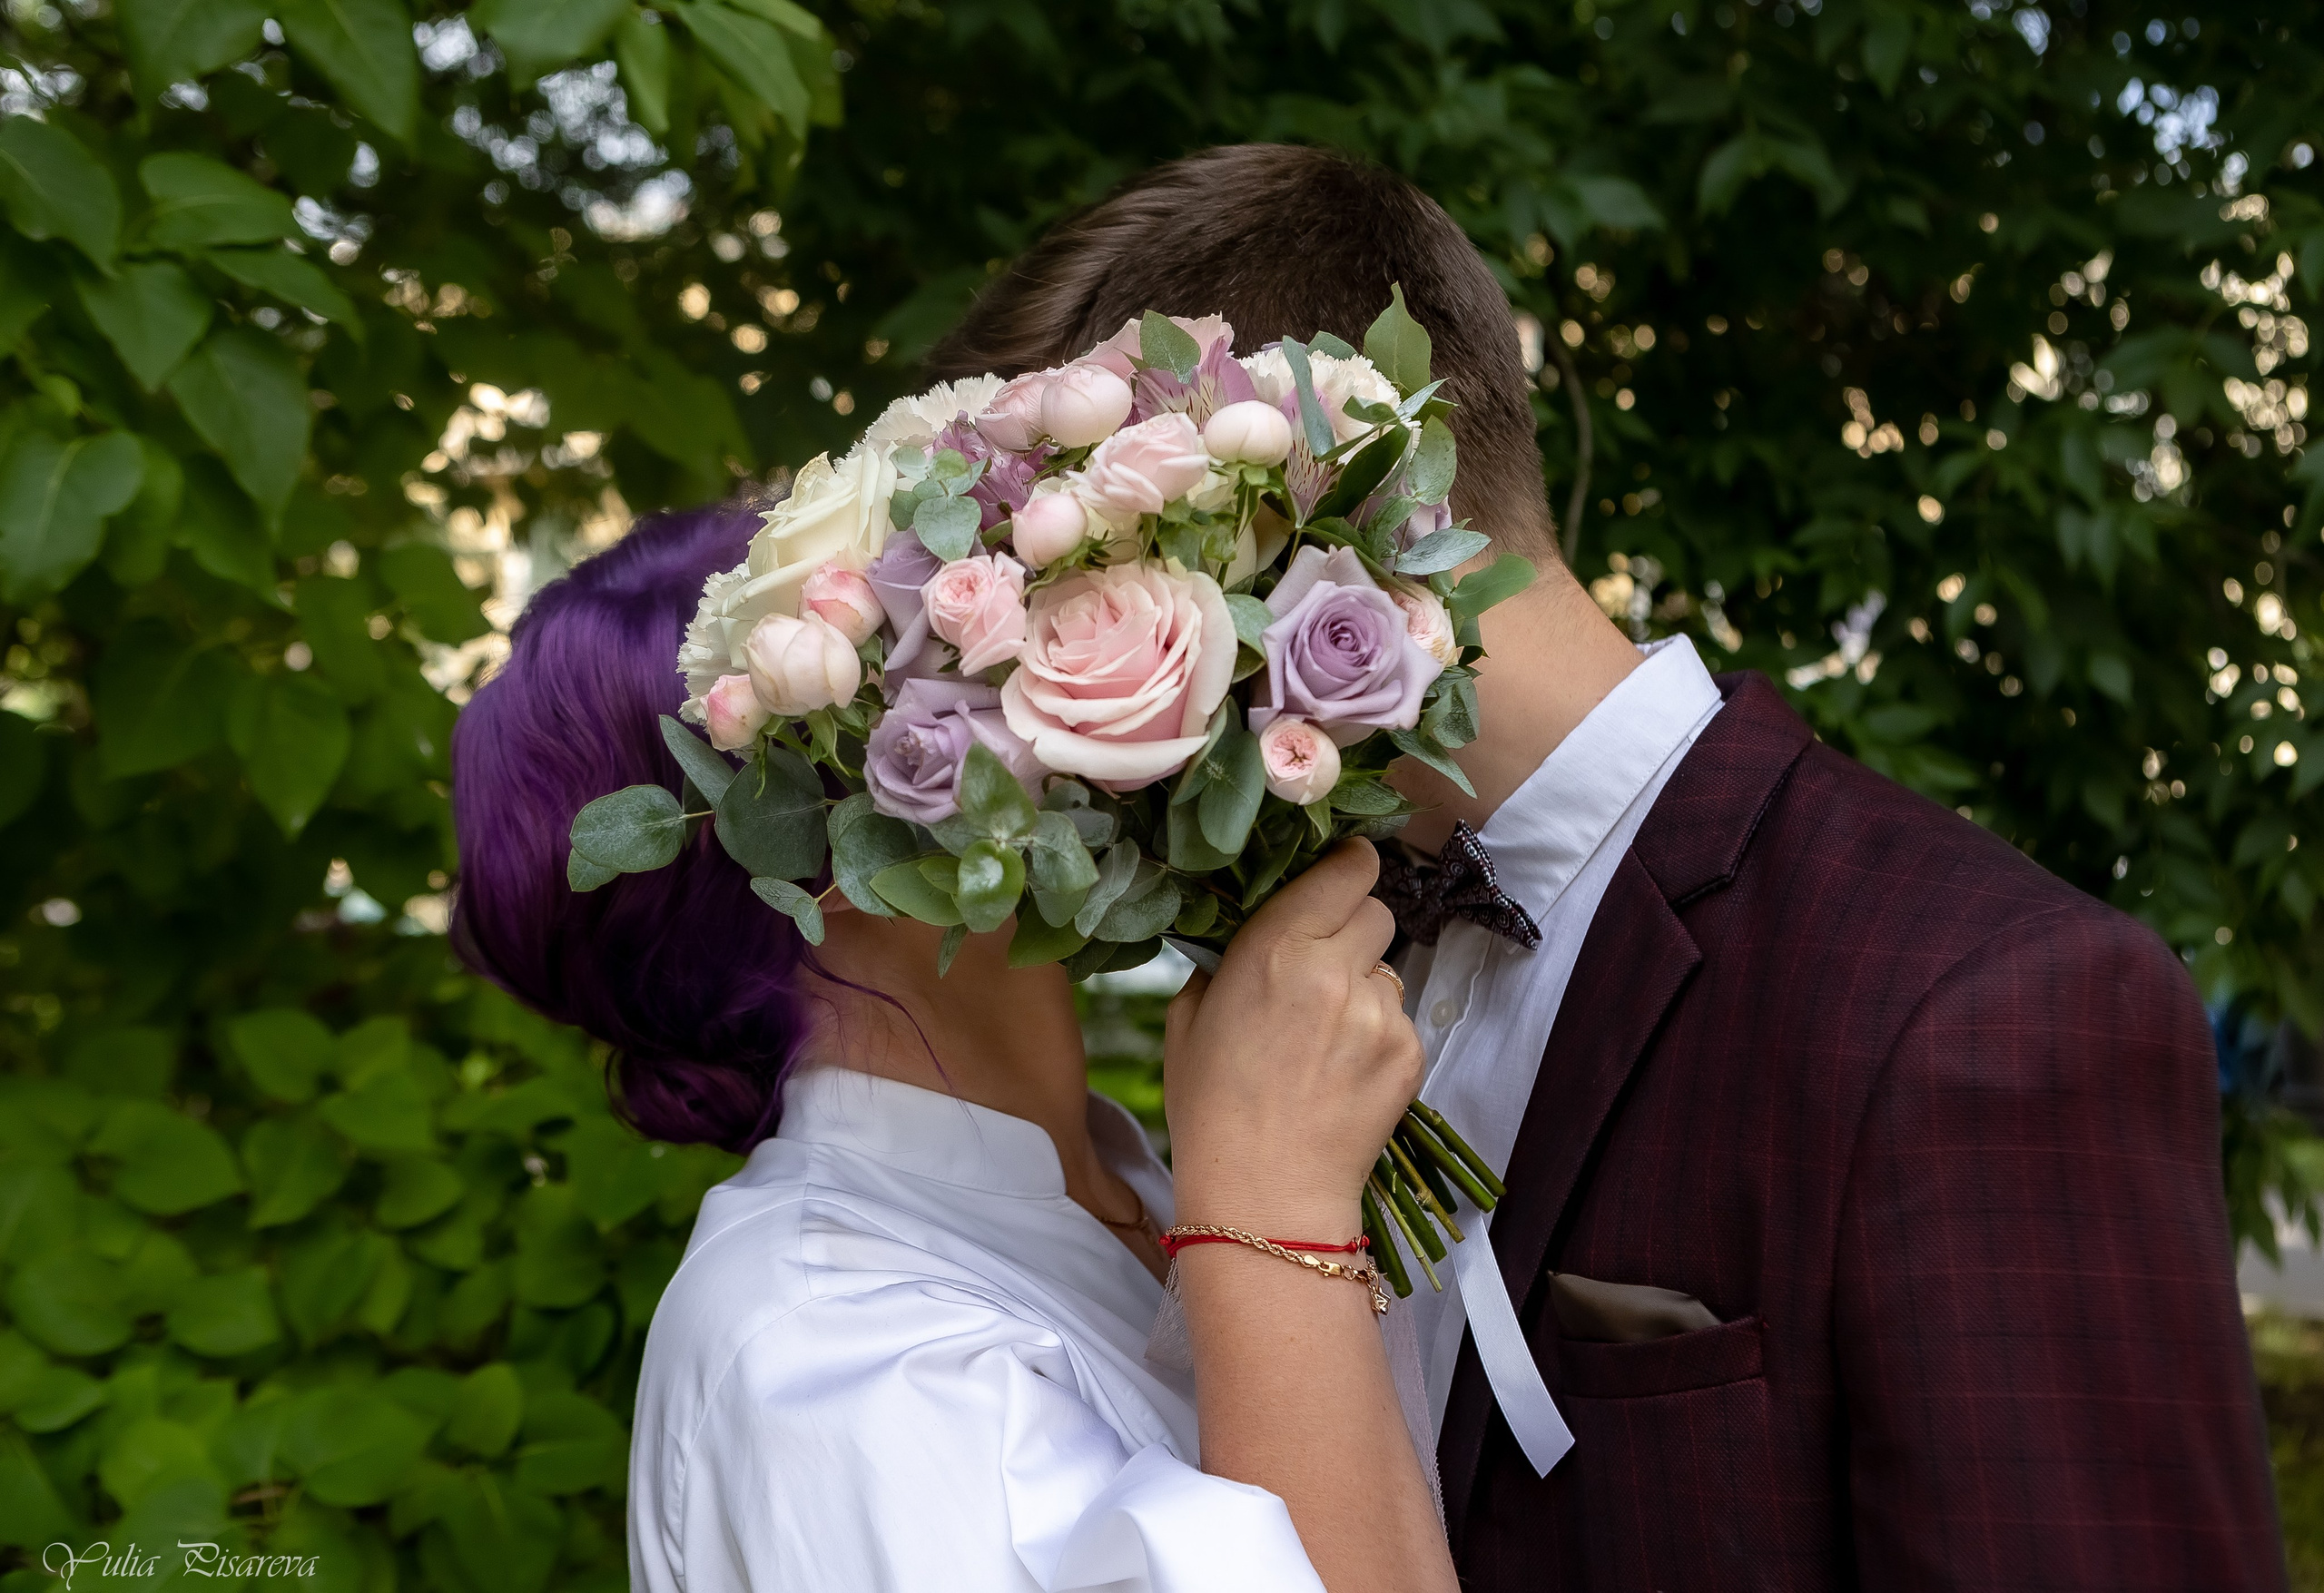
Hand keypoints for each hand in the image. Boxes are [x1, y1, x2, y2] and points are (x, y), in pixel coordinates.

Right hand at [1164, 841, 1423, 1238]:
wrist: (1263, 1196)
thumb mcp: (1190, 1017)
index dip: (1347, 867)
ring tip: (1325, 1040)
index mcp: (1275, 948)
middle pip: (1376, 911)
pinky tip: (1342, 1074)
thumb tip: (1254, 930)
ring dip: (1364, 988)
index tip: (1339, 878)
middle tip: (1323, 969)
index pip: (1347, 869)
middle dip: (1352, 931)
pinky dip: (1378, 1036)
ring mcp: (1380, 1013)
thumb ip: (1227, 959)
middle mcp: (1335, 969)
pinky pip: (1399, 1020)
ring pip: (1388, 970)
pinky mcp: (1409, 1053)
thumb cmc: (1211, 1109)